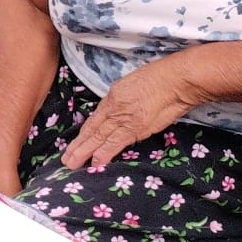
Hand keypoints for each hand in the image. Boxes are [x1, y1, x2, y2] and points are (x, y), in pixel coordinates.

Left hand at [60, 54, 198, 169]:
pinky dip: (103, 155)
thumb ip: (125, 99)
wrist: (177, 81)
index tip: (76, 142)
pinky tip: (94, 164)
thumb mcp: (135, 84)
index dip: (85, 132)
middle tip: (65, 159)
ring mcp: (122, 118)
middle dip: (77, 145)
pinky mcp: (134, 129)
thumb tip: (121, 112)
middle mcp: (113, 107)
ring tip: (71, 164)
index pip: (95, 118)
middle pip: (92, 129)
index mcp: (113, 96)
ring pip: (97, 138)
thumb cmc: (163, 78)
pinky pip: (114, 144)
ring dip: (83, 152)